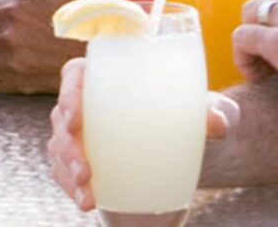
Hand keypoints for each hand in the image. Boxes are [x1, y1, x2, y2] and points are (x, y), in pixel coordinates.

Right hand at [48, 58, 236, 212]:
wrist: (185, 153)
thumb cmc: (188, 118)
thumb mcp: (206, 112)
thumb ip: (216, 112)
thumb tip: (218, 123)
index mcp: (109, 78)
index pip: (75, 75)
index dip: (68, 92)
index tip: (77, 117)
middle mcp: (89, 103)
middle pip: (62, 116)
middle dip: (67, 144)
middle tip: (85, 168)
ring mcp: (81, 135)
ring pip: (59, 148)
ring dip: (68, 171)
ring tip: (86, 191)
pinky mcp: (81, 161)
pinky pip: (65, 173)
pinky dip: (71, 188)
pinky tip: (85, 201)